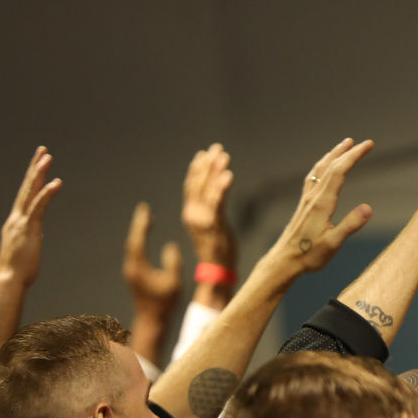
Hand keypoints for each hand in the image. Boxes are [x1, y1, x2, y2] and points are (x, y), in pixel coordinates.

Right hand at [0, 147, 62, 286]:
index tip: (38, 164)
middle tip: (42, 150)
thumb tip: (36, 233)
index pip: (24, 196)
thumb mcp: (25, 249)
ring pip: (31, 192)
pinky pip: (39, 206)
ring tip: (47, 156)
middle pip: (26, 187)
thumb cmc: (18, 272)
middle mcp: (16, 219)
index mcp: (15, 223)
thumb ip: (30, 237)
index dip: (31, 179)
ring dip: (39, 173)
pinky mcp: (29, 228)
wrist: (9, 282)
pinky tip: (57, 182)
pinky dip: (47, 193)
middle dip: (35, 168)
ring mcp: (21, 222)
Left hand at [124, 202, 182, 316]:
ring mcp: (131, 272)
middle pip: (133, 241)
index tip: (145, 209)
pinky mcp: (133, 275)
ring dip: (139, 233)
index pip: (138, 240)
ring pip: (132, 247)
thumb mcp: (174, 282)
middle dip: (139, 225)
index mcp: (139, 267)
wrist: (151, 320)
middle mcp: (131, 267)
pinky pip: (135, 253)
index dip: (141, 223)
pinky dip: (139, 242)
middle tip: (144, 210)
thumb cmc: (164, 303)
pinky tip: (144, 239)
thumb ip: (173, 262)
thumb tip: (170, 246)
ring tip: (147, 220)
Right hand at [182, 143, 235, 264]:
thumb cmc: (216, 248)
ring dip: (216, 171)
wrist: (216, 270)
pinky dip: (222, 187)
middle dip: (207, 164)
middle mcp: (193, 214)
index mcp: (190, 214)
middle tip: (216, 148)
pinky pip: (218, 202)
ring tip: (223, 155)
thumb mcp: (210, 225)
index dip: (196, 169)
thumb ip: (209, 209)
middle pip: (199, 184)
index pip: (191, 186)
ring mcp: (202, 219)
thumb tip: (215, 192)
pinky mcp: (214, 224)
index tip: (202, 154)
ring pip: (208, 189)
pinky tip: (228, 175)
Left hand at [270, 138, 373, 273]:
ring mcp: (307, 199)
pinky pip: (313, 177)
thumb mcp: (334, 243)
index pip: (340, 171)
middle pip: (331, 166)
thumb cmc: (309, 255)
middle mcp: (314, 196)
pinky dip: (322, 165)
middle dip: (348, 152)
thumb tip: (369, 208)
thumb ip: (351, 225)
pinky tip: (324, 166)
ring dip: (334, 154)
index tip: (368, 145)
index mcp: (322, 203)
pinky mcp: (304, 204)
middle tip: (364, 142)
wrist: (285, 260)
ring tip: (345, 144)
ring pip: (320, 169)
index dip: (354, 156)